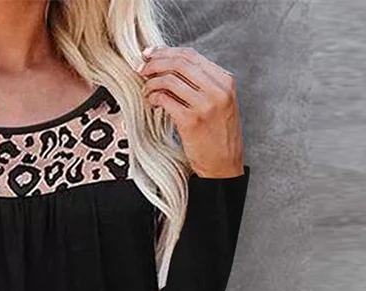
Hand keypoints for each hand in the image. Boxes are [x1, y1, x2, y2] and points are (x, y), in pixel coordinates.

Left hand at [137, 45, 244, 178]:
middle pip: (179, 63)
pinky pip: (165, 100)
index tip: (149, 54)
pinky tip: (151, 103)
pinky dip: (154, 98)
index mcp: (225, 80)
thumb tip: (170, 67)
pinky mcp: (191, 121)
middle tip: (140, 68)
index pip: (191, 55)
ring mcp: (205, 105)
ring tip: (146, 91)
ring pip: (170, 80)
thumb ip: (202, 84)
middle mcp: (217, 89)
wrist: (223, 164)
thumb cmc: (217, 135)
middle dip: (154, 63)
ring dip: (152, 83)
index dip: (166, 52)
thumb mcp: (219, 102)